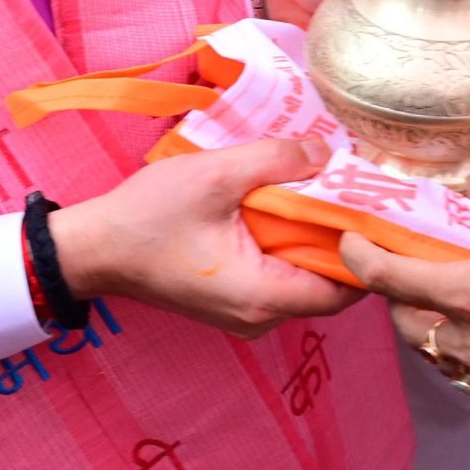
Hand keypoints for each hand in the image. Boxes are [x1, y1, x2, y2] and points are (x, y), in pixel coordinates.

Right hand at [49, 135, 358, 335]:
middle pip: (329, 284)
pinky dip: (289, 244)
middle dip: (343, 239)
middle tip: (355, 188)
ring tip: (324, 189)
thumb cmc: (148, 218)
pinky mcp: (233, 299)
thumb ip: (276, 160)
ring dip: (314, 238)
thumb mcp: (215, 175)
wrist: (93, 249)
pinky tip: (288, 206)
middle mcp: (261, 316)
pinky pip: (279, 274)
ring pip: (304, 277)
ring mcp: (246, 312)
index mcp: (263, 296)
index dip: (366, 251)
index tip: (376, 208)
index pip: (345, 289)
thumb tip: (327, 153)